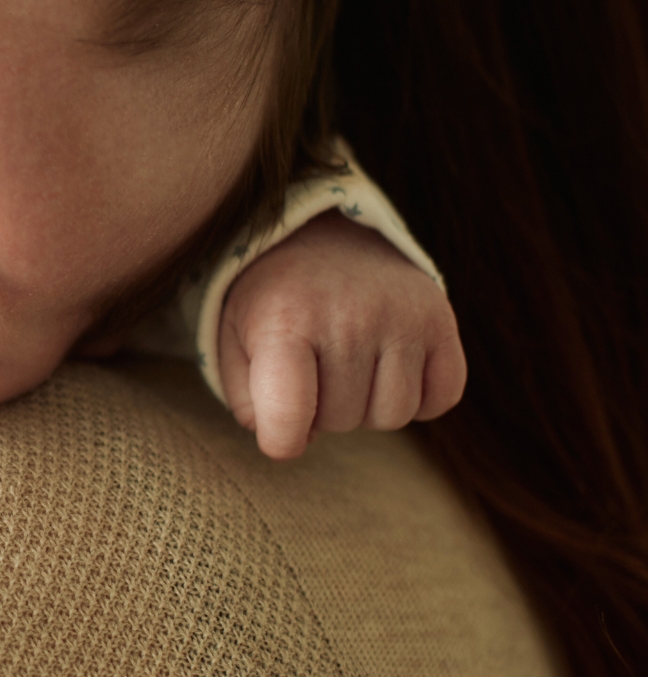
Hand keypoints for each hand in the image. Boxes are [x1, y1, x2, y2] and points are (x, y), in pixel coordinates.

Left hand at [218, 211, 465, 459]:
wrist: (322, 234)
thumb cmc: (272, 300)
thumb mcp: (234, 339)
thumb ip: (248, 400)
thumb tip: (290, 442)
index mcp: (284, 322)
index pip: (288, 415)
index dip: (282, 441)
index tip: (280, 435)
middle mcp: (348, 317)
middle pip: (342, 421)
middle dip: (323, 411)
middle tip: (314, 370)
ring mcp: (401, 316)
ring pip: (393, 416)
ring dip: (369, 406)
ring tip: (348, 366)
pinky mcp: (440, 319)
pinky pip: (441, 398)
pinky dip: (419, 398)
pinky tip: (389, 367)